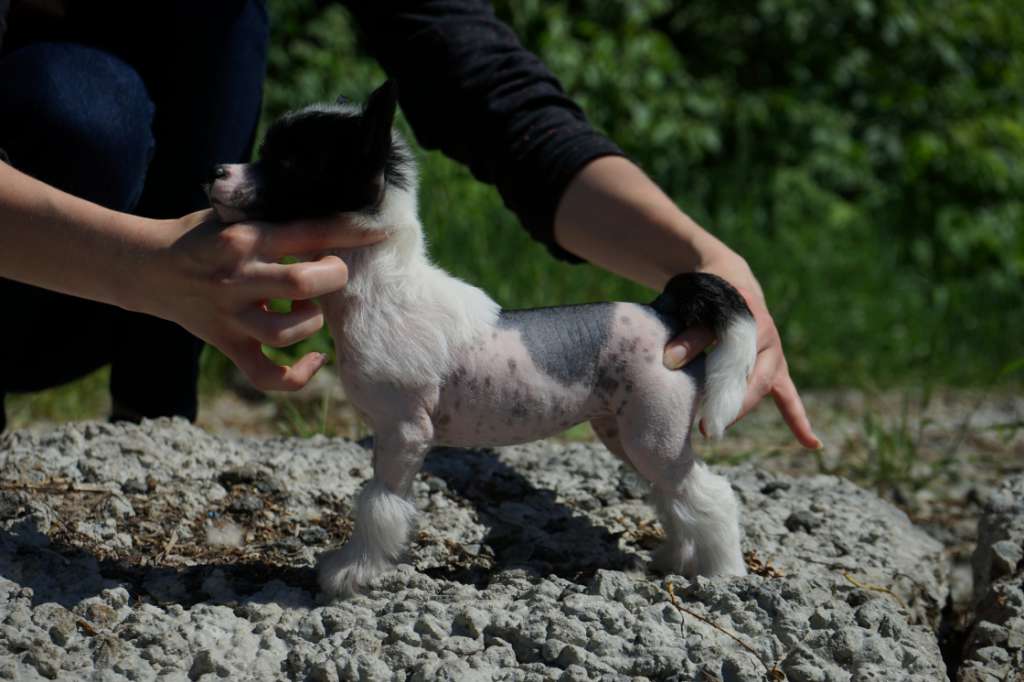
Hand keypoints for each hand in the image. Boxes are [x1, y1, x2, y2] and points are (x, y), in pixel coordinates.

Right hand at [133, 209, 382, 391]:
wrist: (147, 268)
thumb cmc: (203, 235)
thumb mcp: (234, 213)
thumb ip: (277, 214)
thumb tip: (334, 202)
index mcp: (245, 237)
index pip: (309, 231)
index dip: (351, 232)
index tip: (379, 231)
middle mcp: (239, 277)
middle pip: (303, 282)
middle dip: (333, 278)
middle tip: (331, 272)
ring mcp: (232, 316)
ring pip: (288, 331)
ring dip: (312, 322)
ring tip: (310, 309)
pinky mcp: (228, 345)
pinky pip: (267, 376)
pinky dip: (297, 375)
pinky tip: (314, 357)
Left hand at [662, 253, 820, 448]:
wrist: (732, 284)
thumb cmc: (713, 297)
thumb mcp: (701, 309)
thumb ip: (690, 335)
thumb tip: (670, 361)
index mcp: (752, 325)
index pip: (735, 362)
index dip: (717, 384)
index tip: (697, 406)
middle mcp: (768, 343)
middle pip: (751, 382)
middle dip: (729, 406)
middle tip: (705, 429)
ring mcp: (774, 359)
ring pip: (762, 389)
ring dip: (742, 410)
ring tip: (719, 432)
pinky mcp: (775, 370)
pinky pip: (789, 398)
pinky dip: (798, 419)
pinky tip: (813, 444)